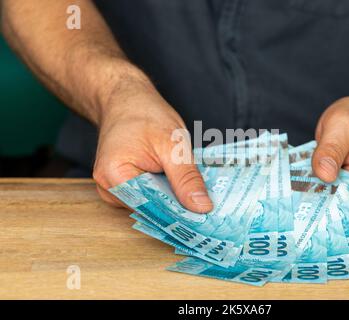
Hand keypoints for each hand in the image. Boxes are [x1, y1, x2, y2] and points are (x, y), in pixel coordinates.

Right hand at [92, 80, 212, 212]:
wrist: (126, 100)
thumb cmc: (145, 115)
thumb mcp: (173, 145)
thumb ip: (186, 178)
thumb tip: (202, 208)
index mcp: (114, 177)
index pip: (151, 208)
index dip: (180, 214)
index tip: (207, 218)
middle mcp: (109, 189)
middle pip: (150, 210)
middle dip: (178, 208)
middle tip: (209, 208)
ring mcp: (114, 190)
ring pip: (151, 206)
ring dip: (173, 200)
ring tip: (196, 193)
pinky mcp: (124, 188)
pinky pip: (149, 198)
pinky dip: (166, 193)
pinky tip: (181, 187)